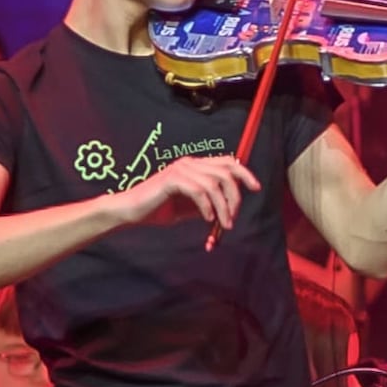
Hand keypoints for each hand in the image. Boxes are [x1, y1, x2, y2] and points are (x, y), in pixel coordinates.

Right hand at [126, 151, 257, 232]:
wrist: (131, 211)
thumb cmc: (159, 209)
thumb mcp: (190, 207)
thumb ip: (209, 203)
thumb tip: (229, 210)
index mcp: (195, 165)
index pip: (227, 162)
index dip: (244, 173)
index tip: (255, 188)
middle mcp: (190, 163)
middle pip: (226, 172)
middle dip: (234, 197)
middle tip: (232, 219)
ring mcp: (180, 169)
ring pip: (215, 184)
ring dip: (223, 207)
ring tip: (222, 224)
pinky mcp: (172, 180)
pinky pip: (199, 191)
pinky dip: (207, 207)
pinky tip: (206, 219)